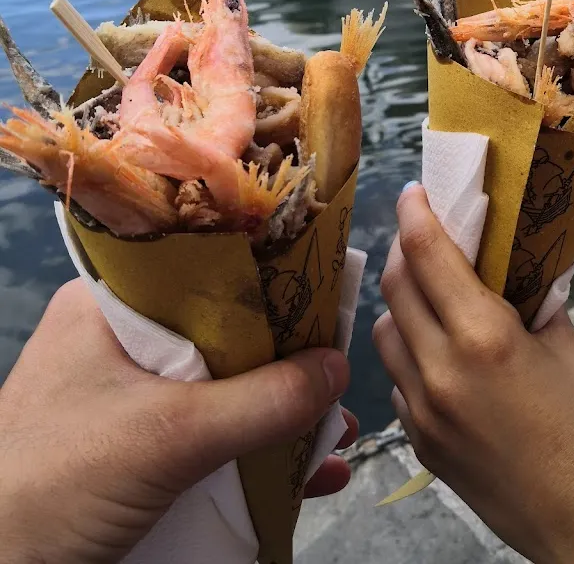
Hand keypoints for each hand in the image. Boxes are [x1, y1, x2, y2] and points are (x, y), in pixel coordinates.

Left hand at [0, 279, 354, 563]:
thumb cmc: (60, 479)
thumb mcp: (168, 435)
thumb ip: (260, 401)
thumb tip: (339, 366)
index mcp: (109, 305)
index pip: (201, 266)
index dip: (265, 274)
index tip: (325, 287)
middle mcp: (118, 340)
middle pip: (220, 332)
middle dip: (286, 357)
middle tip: (342, 368)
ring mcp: (124, 398)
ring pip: (219, 388)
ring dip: (278, 411)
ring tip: (337, 428)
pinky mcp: (132, 449)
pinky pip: (206, 434)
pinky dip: (253, 450)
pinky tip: (306, 473)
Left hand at [374, 184, 573, 563]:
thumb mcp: (570, 349)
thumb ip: (533, 300)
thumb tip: (512, 267)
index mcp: (483, 337)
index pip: (428, 254)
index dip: (415, 213)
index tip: (413, 191)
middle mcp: (441, 369)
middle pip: (395, 287)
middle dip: (402, 251)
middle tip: (421, 237)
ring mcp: (422, 411)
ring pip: (385, 334)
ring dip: (400, 306)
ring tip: (429, 298)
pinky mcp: (419, 443)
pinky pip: (396, 381)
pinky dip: (408, 356)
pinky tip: (438, 358)